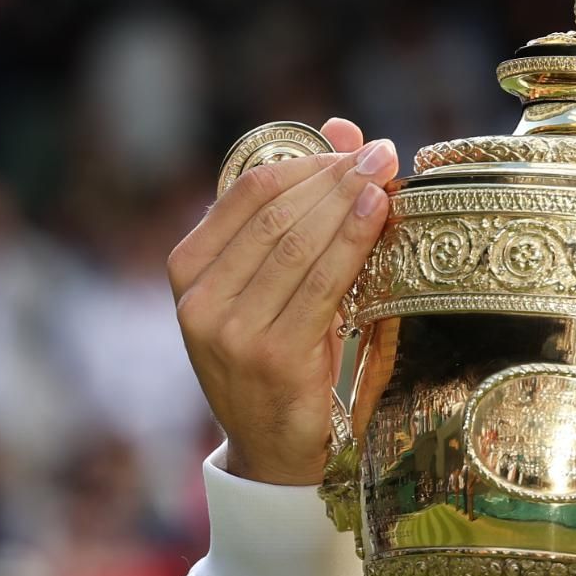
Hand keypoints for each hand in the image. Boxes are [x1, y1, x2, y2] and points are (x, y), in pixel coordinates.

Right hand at [168, 118, 398, 484]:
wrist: (274, 448)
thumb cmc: (282, 353)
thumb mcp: (278, 282)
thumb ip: (300, 207)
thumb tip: (342, 126)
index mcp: (188, 268)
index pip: (248, 189)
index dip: (306, 160)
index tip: (355, 146)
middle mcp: (200, 299)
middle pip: (277, 212)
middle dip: (336, 175)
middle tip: (383, 153)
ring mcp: (232, 331)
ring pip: (300, 243)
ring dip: (349, 201)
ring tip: (387, 173)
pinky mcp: (273, 356)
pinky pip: (323, 284)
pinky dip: (354, 241)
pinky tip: (379, 214)